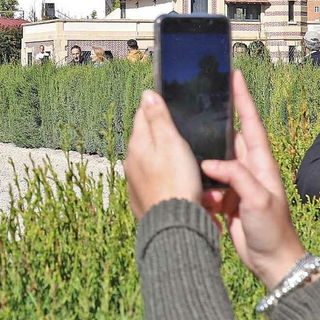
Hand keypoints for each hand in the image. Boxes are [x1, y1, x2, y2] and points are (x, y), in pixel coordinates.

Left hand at [125, 90, 203, 218]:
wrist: (174, 225)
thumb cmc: (176, 181)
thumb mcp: (171, 143)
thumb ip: (159, 118)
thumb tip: (147, 94)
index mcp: (137, 144)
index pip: (142, 115)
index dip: (157, 108)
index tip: (170, 107)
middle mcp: (131, 162)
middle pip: (148, 139)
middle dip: (165, 137)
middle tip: (185, 137)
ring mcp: (136, 182)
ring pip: (154, 162)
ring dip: (168, 160)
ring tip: (188, 163)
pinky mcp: (143, 199)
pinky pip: (157, 182)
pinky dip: (168, 179)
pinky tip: (181, 184)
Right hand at [198, 70, 307, 288]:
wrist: (273, 262)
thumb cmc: (273, 231)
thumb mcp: (258, 200)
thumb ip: (237, 177)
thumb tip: (211, 163)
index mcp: (261, 164)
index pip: (251, 124)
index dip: (243, 100)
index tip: (235, 76)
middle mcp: (250, 170)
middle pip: (231, 137)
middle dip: (219, 120)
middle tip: (202, 100)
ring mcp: (239, 185)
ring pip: (216, 162)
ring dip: (204, 159)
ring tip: (190, 149)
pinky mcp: (228, 200)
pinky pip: (210, 184)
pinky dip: (202, 185)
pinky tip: (196, 188)